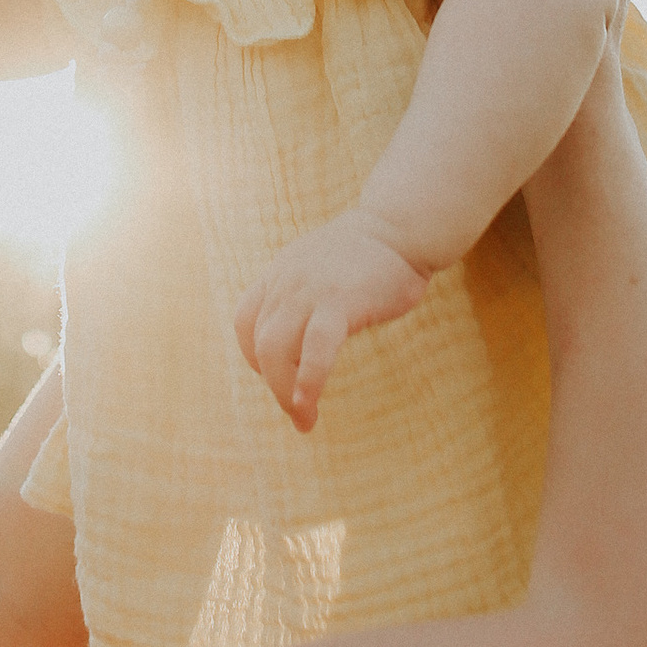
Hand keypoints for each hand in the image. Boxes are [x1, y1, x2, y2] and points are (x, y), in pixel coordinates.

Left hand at [234, 210, 431, 432]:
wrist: (399, 227)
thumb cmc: (368, 254)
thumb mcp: (320, 266)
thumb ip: (305, 293)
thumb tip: (305, 330)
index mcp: (280, 274)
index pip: (246, 320)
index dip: (254, 356)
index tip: (279, 375)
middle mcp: (286, 282)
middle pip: (260, 344)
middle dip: (274, 385)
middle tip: (297, 413)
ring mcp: (309, 290)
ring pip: (276, 349)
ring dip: (284, 392)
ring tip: (304, 418)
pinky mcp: (339, 301)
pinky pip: (315, 348)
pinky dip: (309, 379)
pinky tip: (310, 401)